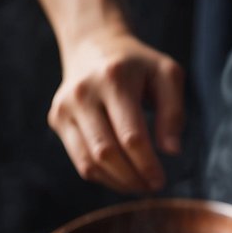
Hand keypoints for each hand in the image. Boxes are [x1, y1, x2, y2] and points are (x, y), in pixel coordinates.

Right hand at [49, 31, 184, 192]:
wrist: (94, 45)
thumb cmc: (138, 65)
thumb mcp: (167, 75)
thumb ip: (174, 112)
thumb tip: (171, 151)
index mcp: (114, 79)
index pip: (130, 136)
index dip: (147, 165)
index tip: (161, 181)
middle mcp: (83, 92)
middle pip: (107, 153)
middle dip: (132, 178)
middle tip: (152, 186)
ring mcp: (65, 107)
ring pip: (90, 163)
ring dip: (118, 182)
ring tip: (139, 185)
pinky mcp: (57, 119)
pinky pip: (80, 161)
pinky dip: (103, 176)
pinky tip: (122, 176)